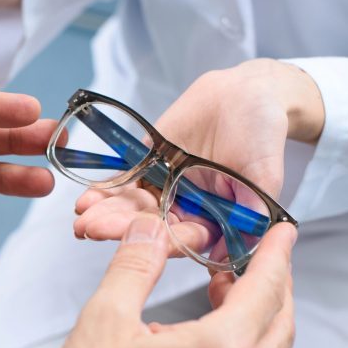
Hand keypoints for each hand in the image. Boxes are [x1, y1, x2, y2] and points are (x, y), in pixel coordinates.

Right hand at [4, 212, 296, 347]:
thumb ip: (134, 268)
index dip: (276, 254)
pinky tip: (202, 343)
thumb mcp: (103, 322)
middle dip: (274, 285)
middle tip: (258, 257)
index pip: (265, 289)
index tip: (282, 233)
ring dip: (256, 319)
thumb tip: (150, 230)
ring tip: (224, 292)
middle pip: (279, 325)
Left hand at [73, 59, 322, 240]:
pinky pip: (125, 181)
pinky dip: (107, 189)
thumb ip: (250, 211)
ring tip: (83, 213)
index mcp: (213, 221)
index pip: (184, 239)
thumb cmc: (263, 134)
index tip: (137, 245)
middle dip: (119, 227)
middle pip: (149, 226)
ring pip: (132, 206)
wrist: (247, 94)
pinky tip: (87, 195)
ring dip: (106, 211)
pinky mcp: (149, 165)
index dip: (161, 243)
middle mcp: (185, 210)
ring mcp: (164, 187)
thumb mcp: (264, 174)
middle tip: (91, 228)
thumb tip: (231, 253)